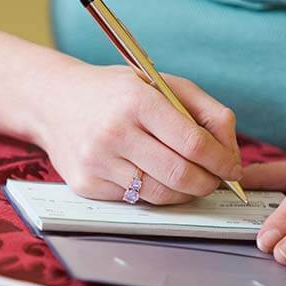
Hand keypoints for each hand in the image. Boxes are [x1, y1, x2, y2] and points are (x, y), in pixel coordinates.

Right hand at [34, 64, 242, 203]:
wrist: (53, 102)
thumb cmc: (116, 93)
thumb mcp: (161, 84)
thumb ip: (205, 112)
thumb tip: (231, 156)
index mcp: (137, 101)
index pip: (193, 143)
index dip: (221, 161)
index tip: (232, 168)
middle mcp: (114, 132)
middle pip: (180, 174)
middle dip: (208, 183)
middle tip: (215, 179)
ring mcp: (97, 162)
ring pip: (160, 194)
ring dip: (184, 192)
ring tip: (188, 179)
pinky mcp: (86, 185)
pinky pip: (135, 200)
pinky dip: (153, 192)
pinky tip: (150, 175)